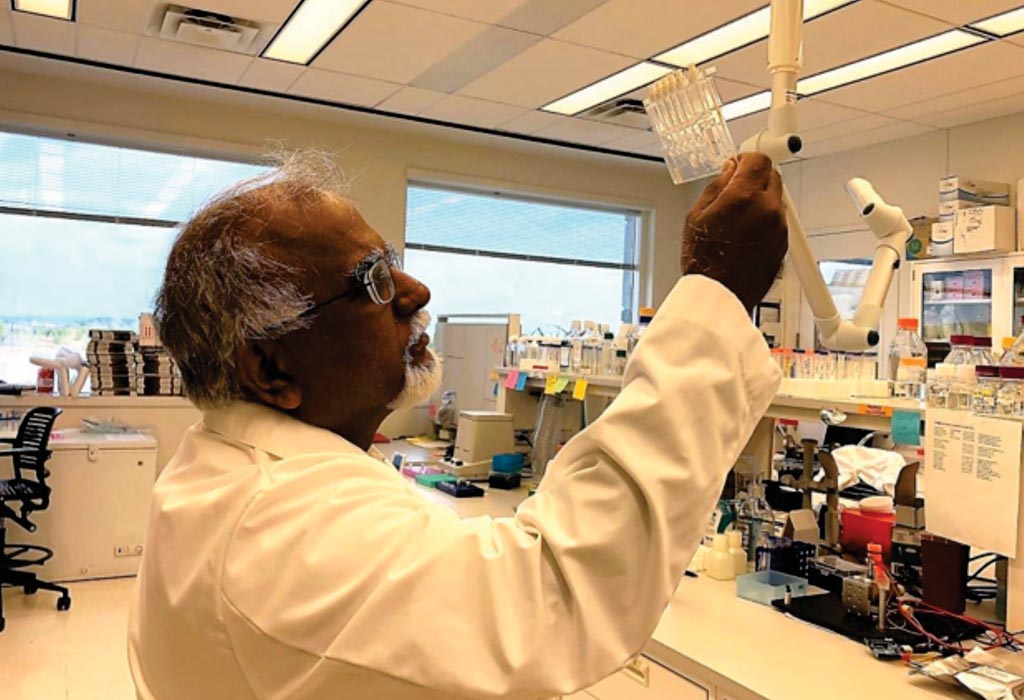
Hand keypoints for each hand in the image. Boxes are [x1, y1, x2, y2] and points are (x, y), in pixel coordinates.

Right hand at [681, 153, 787, 313]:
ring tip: (739, 216)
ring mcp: (778, 226)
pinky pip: (778, 219)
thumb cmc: (704, 261)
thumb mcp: (696, 216)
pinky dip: (766, 218)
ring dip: (761, 198)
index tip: (737, 165)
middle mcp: (767, 208)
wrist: (719, 294)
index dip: (745, 159)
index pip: (758, 160)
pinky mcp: (783, 242)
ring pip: (776, 198)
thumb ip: (716, 186)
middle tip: (737, 189)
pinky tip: (746, 232)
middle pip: (772, 175)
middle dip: (755, 177)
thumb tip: (729, 171)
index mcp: (744, 197)